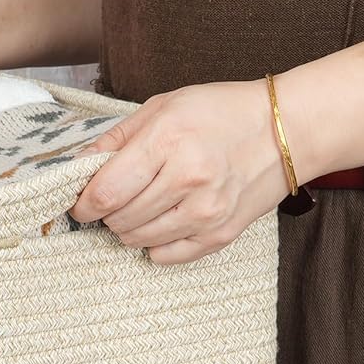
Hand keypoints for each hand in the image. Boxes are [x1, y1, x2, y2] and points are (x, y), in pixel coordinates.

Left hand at [68, 79, 292, 263]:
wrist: (285, 130)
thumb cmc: (221, 113)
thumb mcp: (163, 107)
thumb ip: (116, 140)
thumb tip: (78, 168)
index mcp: (168, 141)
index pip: (106, 192)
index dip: (82, 203)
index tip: (78, 202)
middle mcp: (188, 179)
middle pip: (120, 219)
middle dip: (106, 212)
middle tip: (116, 196)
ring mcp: (207, 211)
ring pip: (139, 240)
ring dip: (128, 228)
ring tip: (141, 205)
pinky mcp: (221, 233)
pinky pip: (167, 255)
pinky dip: (154, 244)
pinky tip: (161, 222)